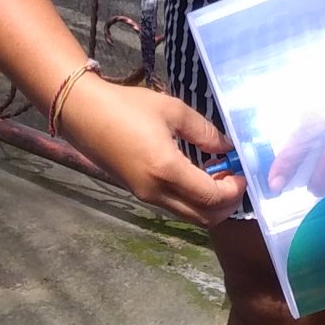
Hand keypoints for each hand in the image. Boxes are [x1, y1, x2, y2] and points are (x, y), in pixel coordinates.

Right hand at [65, 76, 246, 226]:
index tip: (242, 171)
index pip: (213, 197)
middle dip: (227, 204)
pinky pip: (175, 207)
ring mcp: (145, 197)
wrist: (82, 114)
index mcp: (167, 170)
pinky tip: (196, 175)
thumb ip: (204, 132)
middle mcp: (156, 192)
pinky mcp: (138, 194)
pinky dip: (193, 200)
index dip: (234, 189)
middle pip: (204, 218)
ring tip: (217, 175)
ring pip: (190, 216)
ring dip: (209, 203)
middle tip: (234, 178)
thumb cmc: (126, 106)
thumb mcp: (172, 110)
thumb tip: (227, 147)